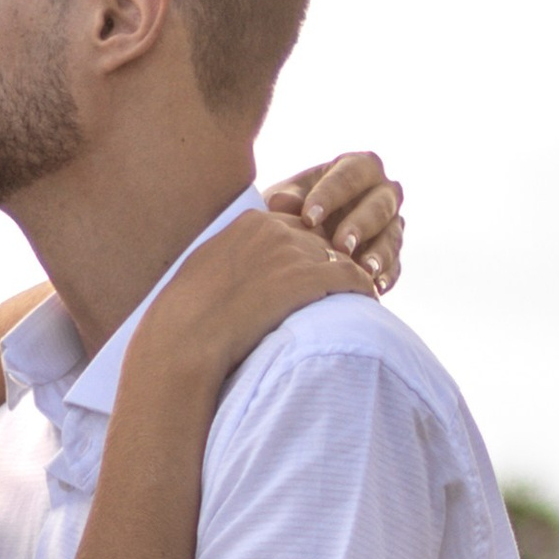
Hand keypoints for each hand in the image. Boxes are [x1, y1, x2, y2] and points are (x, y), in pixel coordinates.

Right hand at [132, 210, 378, 391]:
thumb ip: (232, 262)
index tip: (312, 273)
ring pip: (340, 256)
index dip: (305, 253)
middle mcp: (274, 229)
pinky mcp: (309, 277)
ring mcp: (293, 251)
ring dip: (350, 276)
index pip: (293, 227)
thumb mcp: (207, 272)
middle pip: (320, 239)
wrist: (187, 336)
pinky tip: (371, 302)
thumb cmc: (187, 317)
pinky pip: (351, 276)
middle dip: (331, 262)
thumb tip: (240, 279)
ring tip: (361, 296)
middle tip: (345, 286)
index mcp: (249, 222)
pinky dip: (364, 289)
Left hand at [263, 150, 403, 292]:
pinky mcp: (394, 255)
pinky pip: (396, 265)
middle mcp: (382, 191)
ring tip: (364, 271)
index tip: (308, 219)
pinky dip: (387, 277)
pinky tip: (376, 288)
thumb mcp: (285, 202)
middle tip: (340, 245)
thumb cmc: (294, 212)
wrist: (302, 243)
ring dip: (379, 254)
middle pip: (379, 205)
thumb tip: (281, 202)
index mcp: (356, 167)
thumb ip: (286, 200)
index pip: (349, 176)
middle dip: (360, 225)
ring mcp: (392, 224)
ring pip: (392, 236)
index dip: (329, 196)